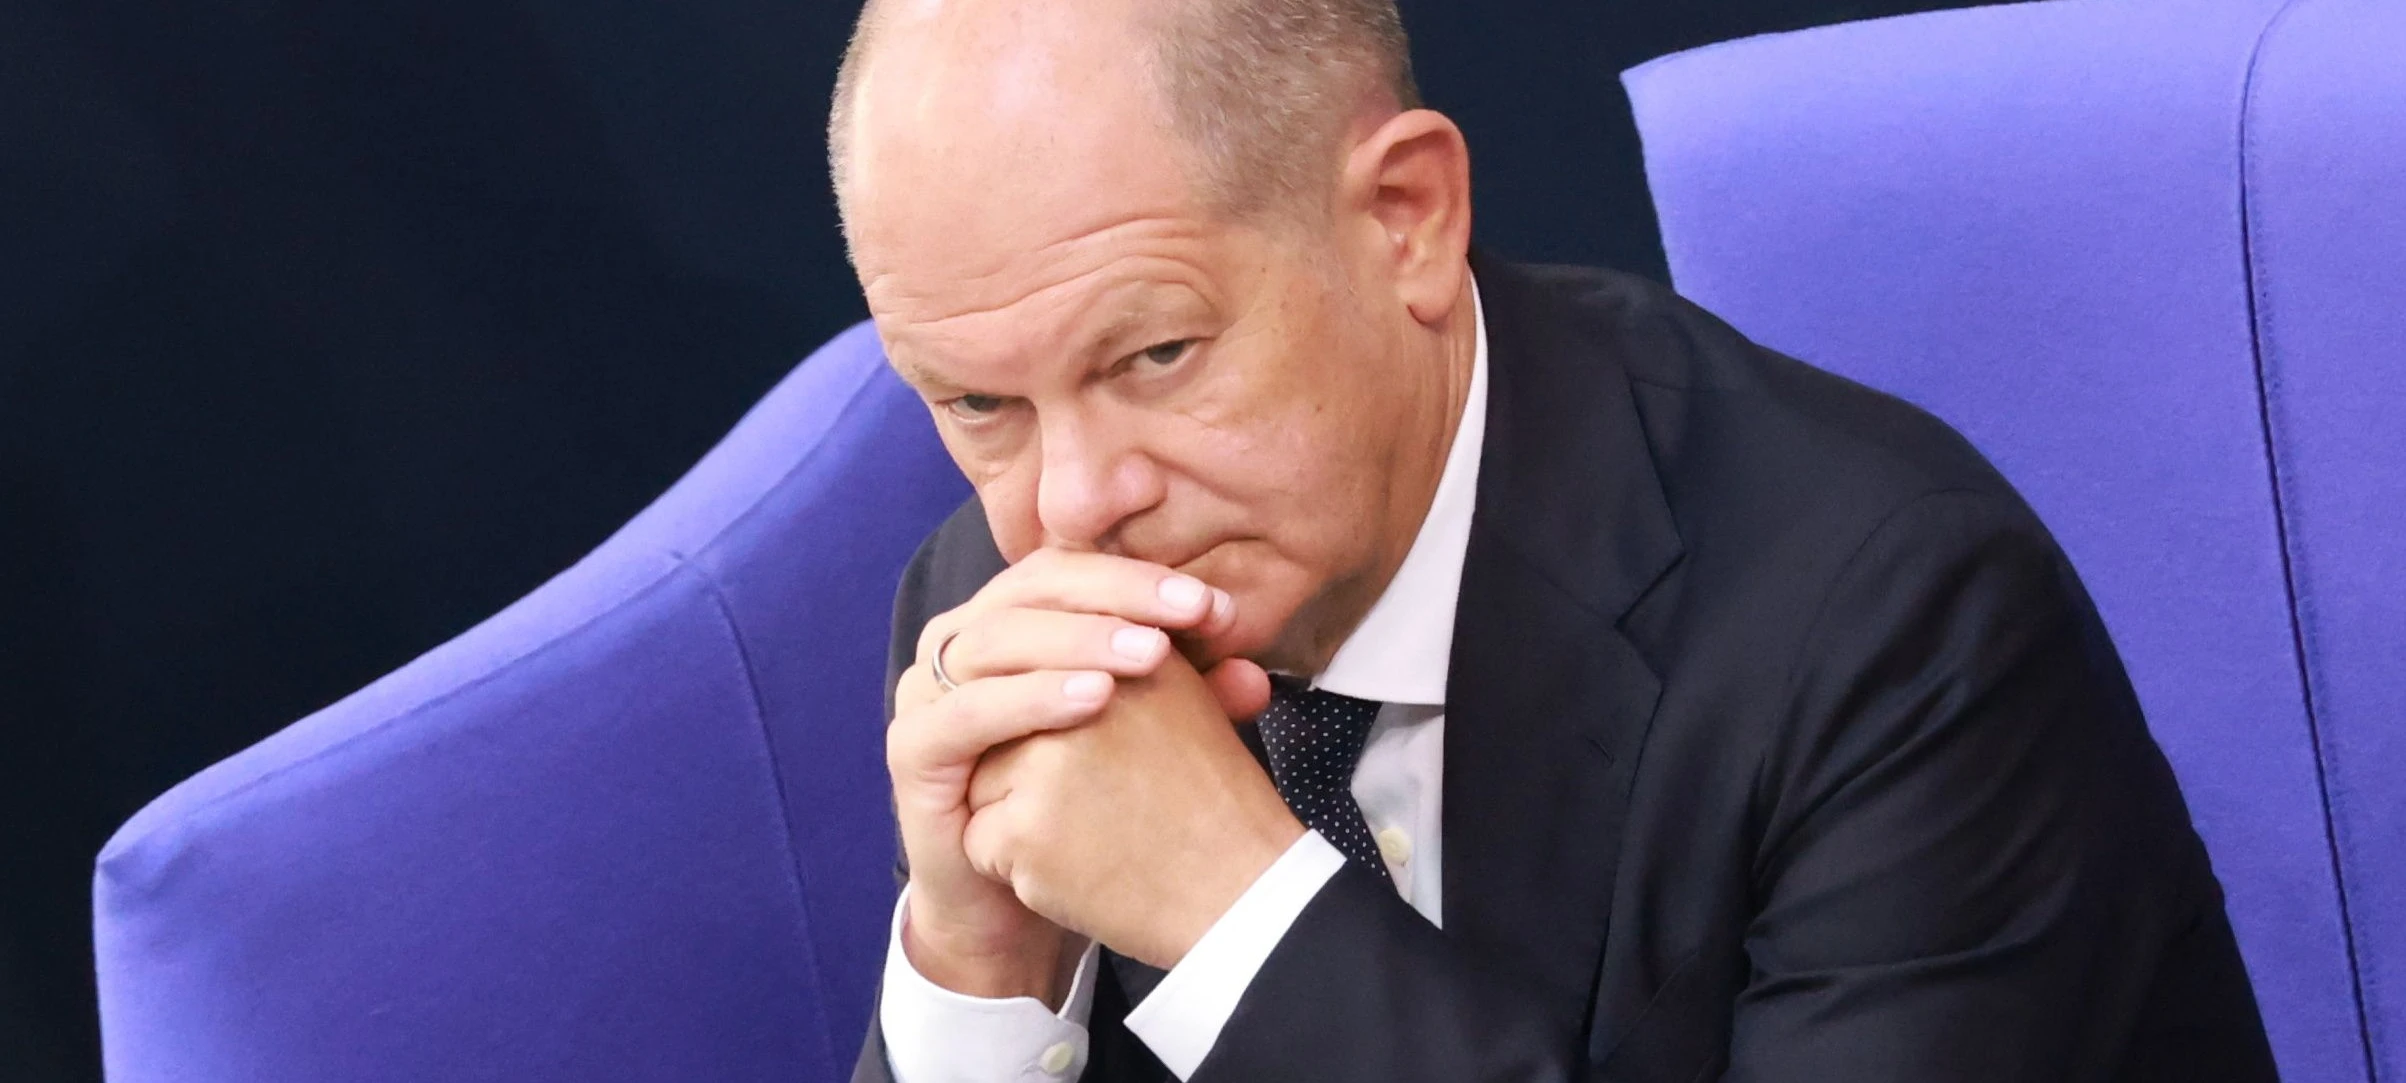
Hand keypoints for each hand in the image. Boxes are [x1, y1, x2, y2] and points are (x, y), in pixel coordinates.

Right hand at [886, 548, 1271, 1003]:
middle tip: (1190, 613)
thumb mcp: (1141, 742)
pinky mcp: (911, 749)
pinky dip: (1030, 698)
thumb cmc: (1078, 811)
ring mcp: (926, 693)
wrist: (1013, 911)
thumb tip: (1256, 673)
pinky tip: (1092, 700)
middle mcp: (960, 643)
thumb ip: (1190, 703)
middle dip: (1118, 595)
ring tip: (1151, 655)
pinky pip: (967, 711)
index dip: (1141, 577)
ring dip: (1079, 640)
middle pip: (1032, 589)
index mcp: (1009, 622)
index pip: (1070, 570)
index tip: (1217, 606)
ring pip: (998, 639)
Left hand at [961, 650, 1303, 969]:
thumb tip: (1058, 644)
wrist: (1240, 897)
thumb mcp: (1183, 706)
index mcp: (1123, 654)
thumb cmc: (1210, 808)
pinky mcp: (1024, 827)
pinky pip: (980, 841)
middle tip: (1105, 805)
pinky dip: (1016, 867)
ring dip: (1020, 816)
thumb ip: (1118, 662)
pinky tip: (1080, 872)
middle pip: (1005, 728)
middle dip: (1031, 770)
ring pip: (982, 784)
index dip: (1060, 734)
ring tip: (1097, 836)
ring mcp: (1047, 762)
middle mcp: (1083, 694)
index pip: (1039, 680)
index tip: (1110, 766)